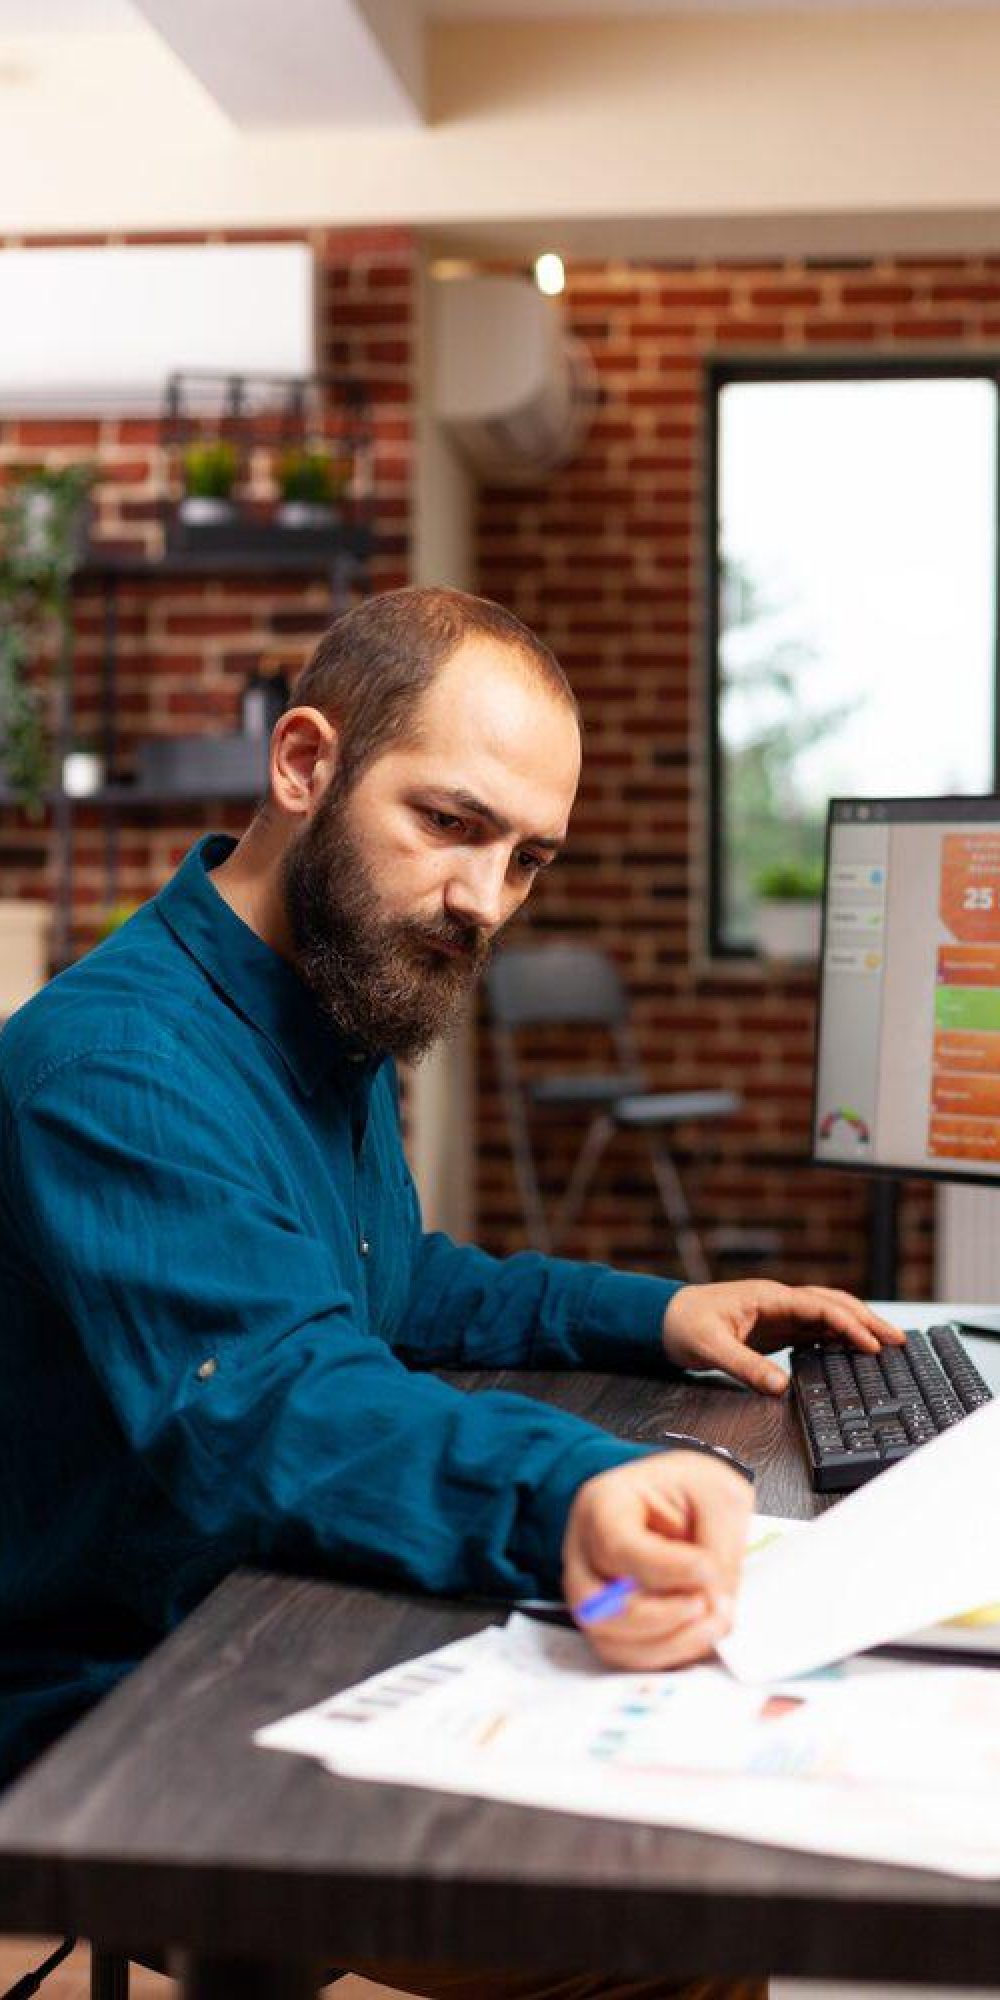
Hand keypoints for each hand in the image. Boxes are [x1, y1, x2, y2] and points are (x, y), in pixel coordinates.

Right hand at [562, 1450, 751, 1670]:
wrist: (685, 1497)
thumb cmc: (693, 1490)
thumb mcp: (718, 1495)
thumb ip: (718, 1546)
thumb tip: (713, 1599)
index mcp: (603, 1503)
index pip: (617, 1547)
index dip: (667, 1569)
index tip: (709, 1570)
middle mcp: (583, 1552)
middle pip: (597, 1607)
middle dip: (662, 1616)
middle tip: (709, 1602)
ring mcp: (590, 1592)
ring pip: (610, 1641)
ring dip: (670, 1642)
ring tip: (715, 1619)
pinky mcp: (610, 1622)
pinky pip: (627, 1657)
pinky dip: (668, 1654)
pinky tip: (701, 1632)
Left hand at [663, 1279, 904, 1394]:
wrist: (662, 1319)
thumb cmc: (683, 1325)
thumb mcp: (711, 1349)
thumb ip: (747, 1367)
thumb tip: (782, 1388)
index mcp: (768, 1298)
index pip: (820, 1307)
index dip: (848, 1325)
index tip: (870, 1345)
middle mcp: (778, 1303)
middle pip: (833, 1305)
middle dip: (867, 1320)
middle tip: (897, 1340)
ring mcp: (778, 1315)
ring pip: (827, 1316)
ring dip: (856, 1327)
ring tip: (885, 1344)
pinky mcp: (774, 1330)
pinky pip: (813, 1331)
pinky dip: (837, 1338)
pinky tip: (851, 1352)